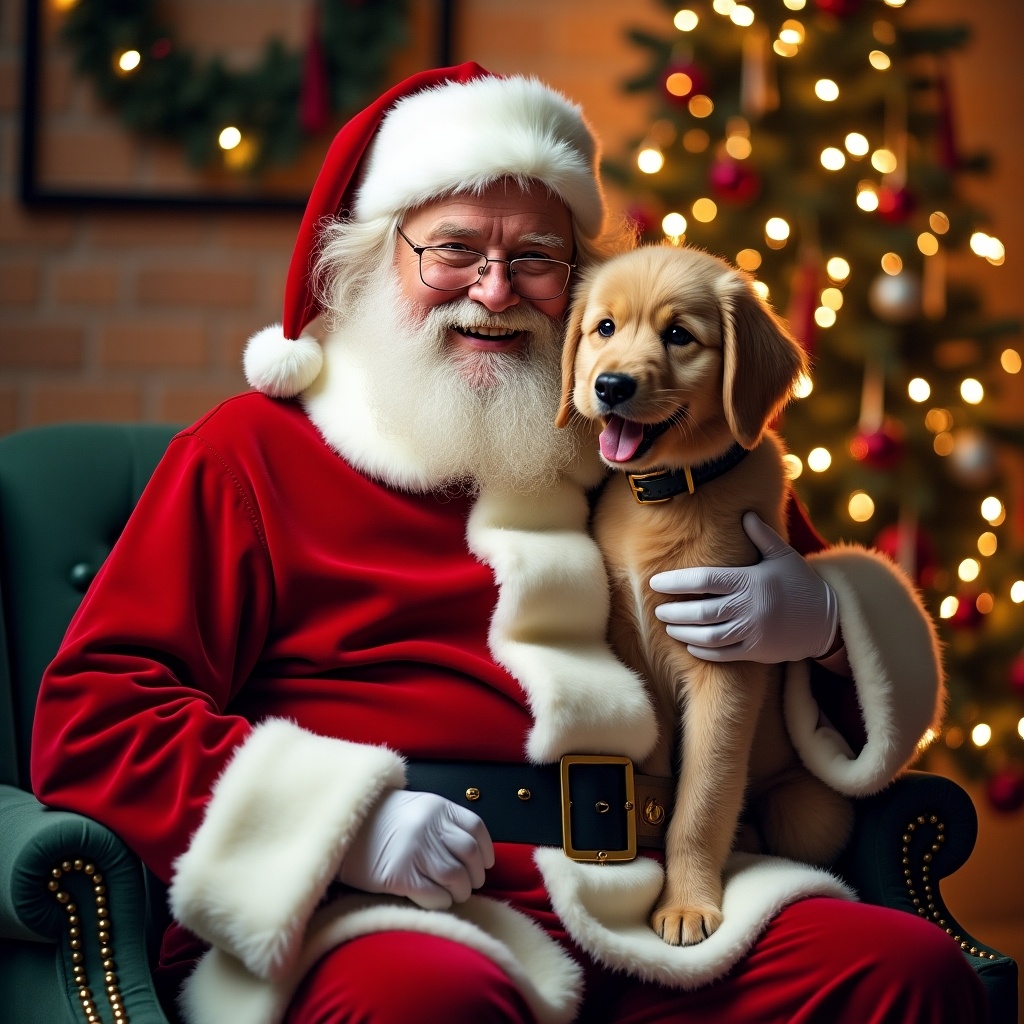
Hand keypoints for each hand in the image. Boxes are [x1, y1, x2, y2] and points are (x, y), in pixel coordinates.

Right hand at [338, 789, 493, 909]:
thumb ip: (443, 824)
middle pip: (470, 855)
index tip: (485, 863)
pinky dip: (441, 902)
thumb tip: (473, 854)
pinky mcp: (400, 876)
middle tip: (468, 884)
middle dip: (475, 875)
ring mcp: (415, 851)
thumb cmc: (382, 822)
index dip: (485, 850)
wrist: (343, 830)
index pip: (476, 828)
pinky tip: (434, 899)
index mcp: (437, 807)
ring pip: (456, 878)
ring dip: (460, 892)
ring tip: (452, 894)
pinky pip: (435, 897)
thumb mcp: (417, 808)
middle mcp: (429, 827)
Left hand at [650, 511, 838, 663]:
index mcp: (749, 581)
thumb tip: (746, 514)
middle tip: (658, 609)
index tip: (656, 582)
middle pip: (701, 612)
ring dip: (684, 632)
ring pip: (709, 636)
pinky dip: (703, 650)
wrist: (828, 620)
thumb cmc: (800, 583)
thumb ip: (761, 536)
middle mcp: (748, 607)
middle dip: (675, 611)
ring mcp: (752, 631)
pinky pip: (723, 654)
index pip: (704, 580)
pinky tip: (690, 645)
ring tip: (669, 626)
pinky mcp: (756, 651)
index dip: (676, 582)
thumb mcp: (783, 555)